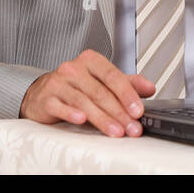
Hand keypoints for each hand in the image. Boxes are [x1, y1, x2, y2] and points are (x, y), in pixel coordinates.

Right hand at [20, 50, 153, 136]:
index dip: (127, 94)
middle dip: (119, 112)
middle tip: (131, 127)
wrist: (44, 92)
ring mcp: (58, 82)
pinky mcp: (47, 98)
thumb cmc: (75, 86)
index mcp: (91, 60)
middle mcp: (74, 68)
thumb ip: (127, 83)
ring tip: (116, 131)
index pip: (113, 76)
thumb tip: (149, 87)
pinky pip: (60, 106)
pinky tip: (81, 120)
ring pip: (83, 101)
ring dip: (102, 118)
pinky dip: (71, 113)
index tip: (138, 110)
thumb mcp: (102, 81)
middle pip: (100, 92)